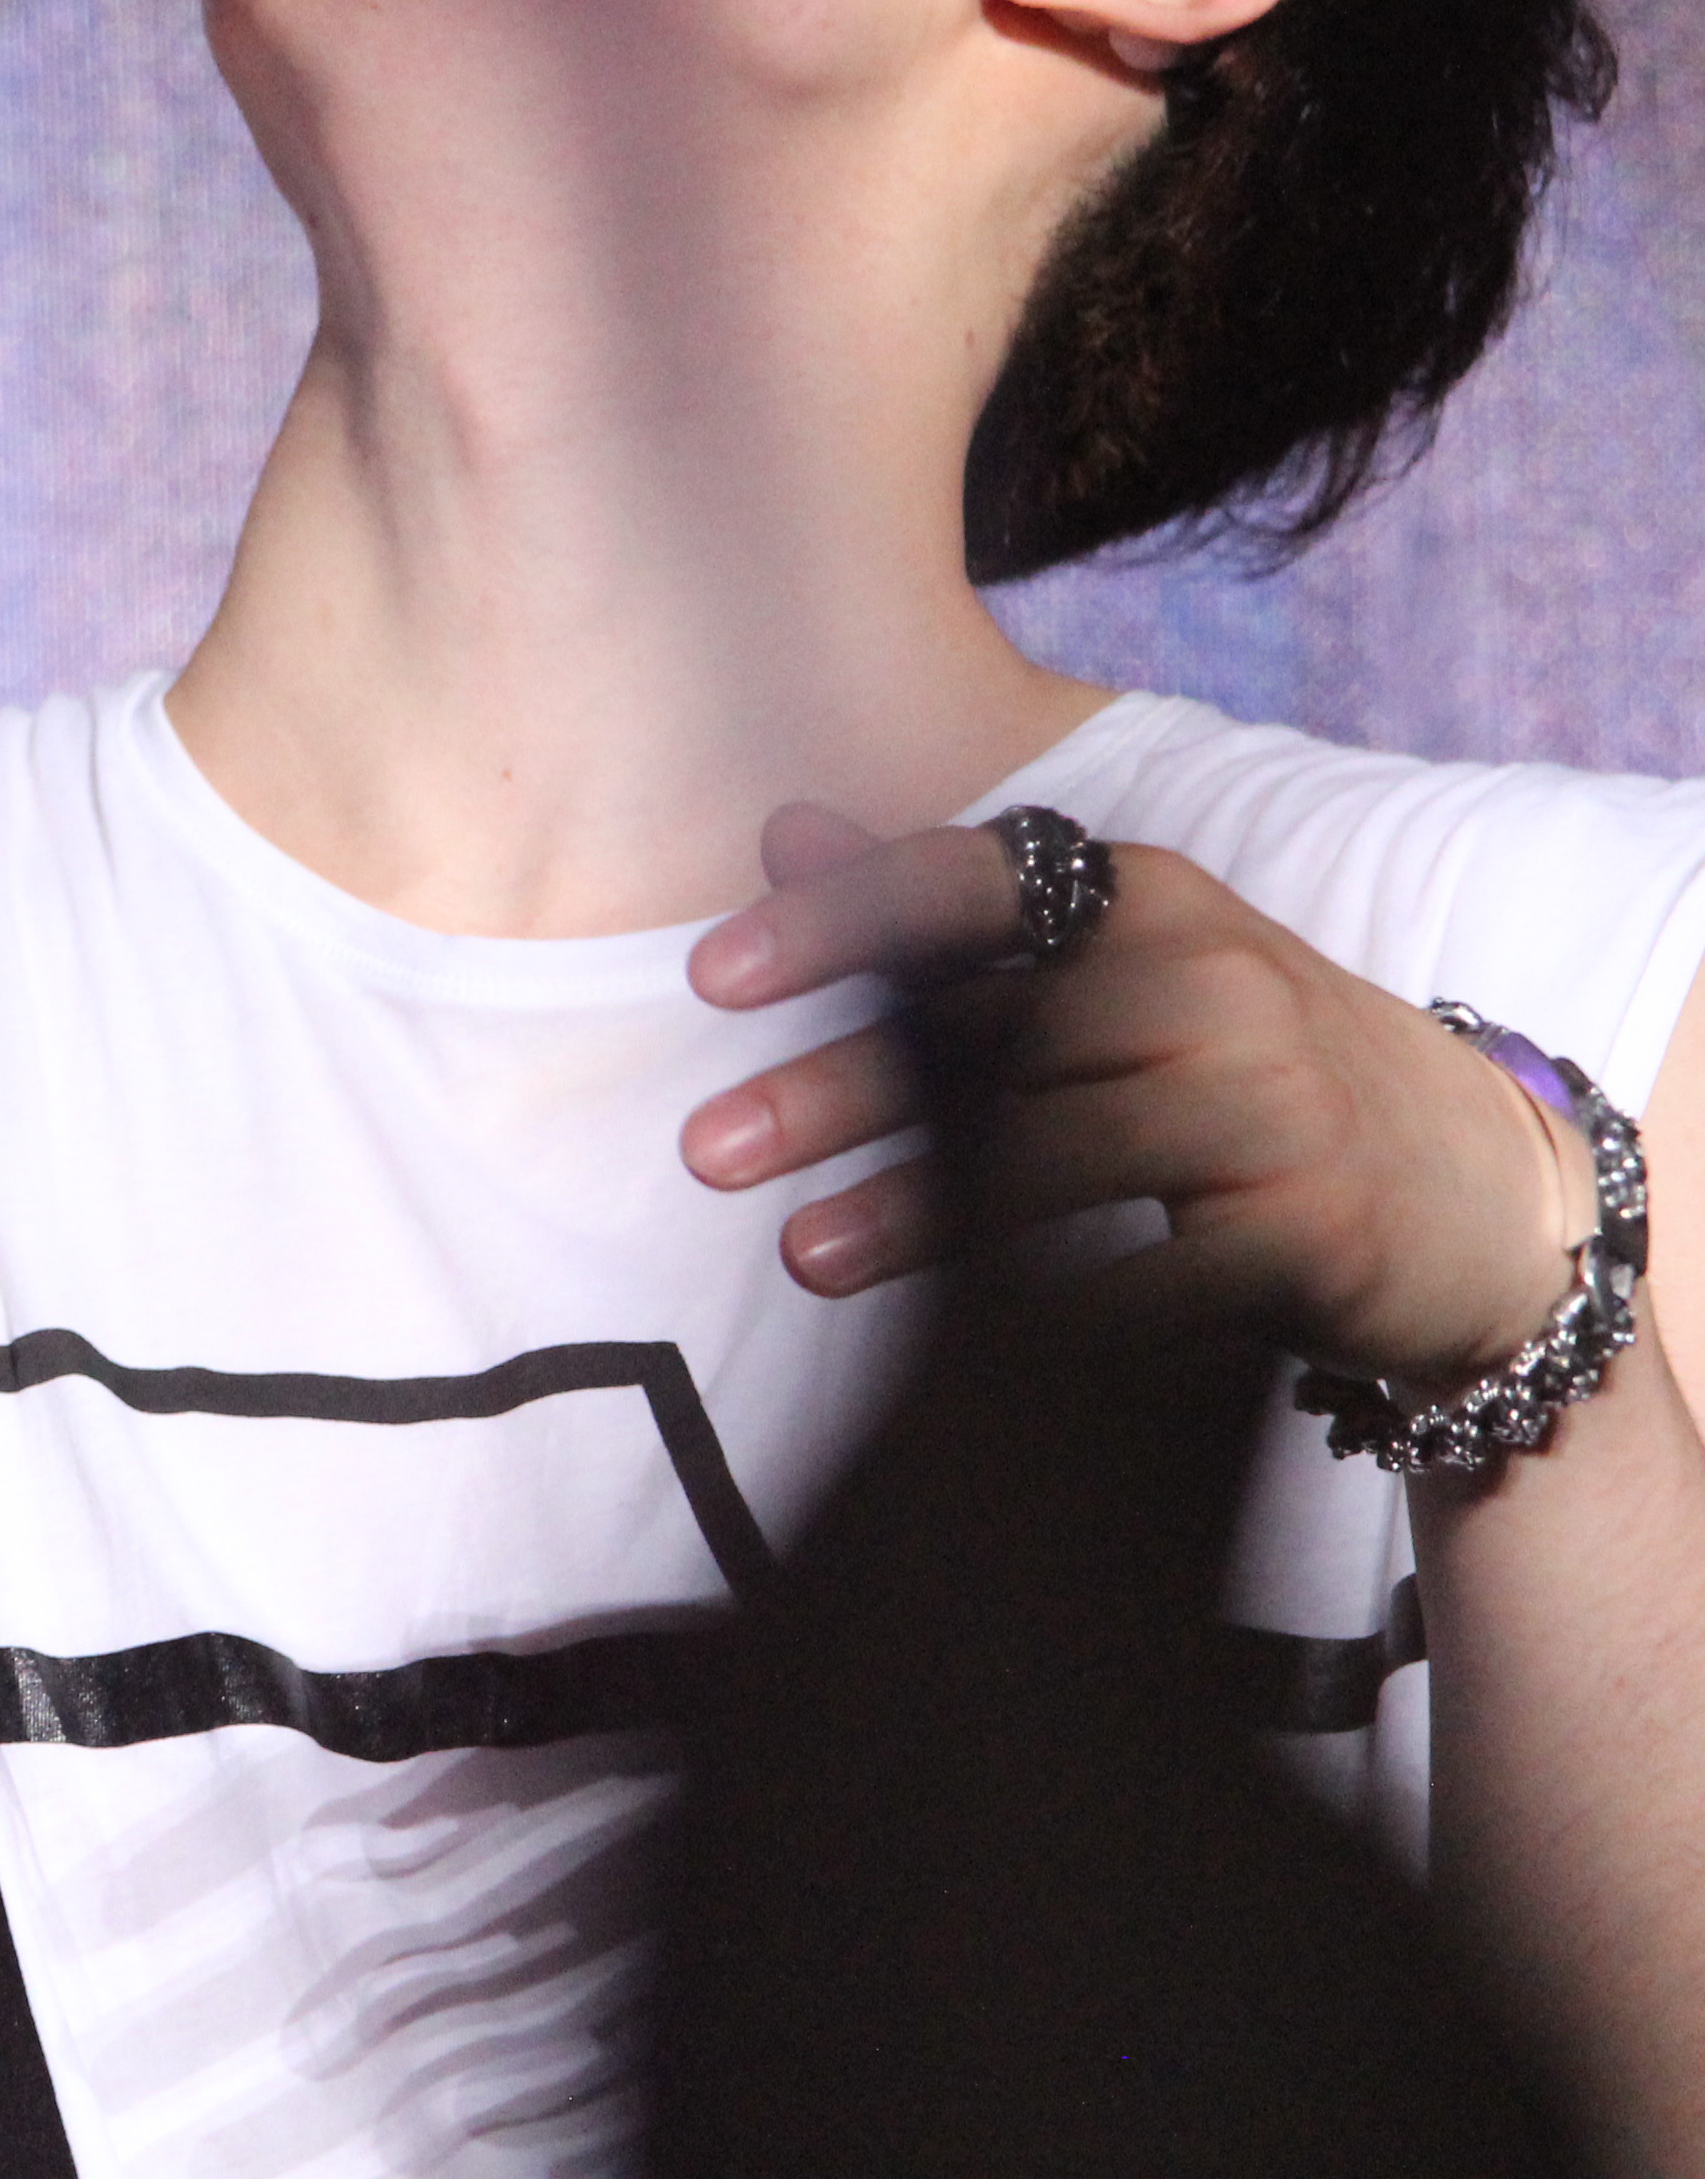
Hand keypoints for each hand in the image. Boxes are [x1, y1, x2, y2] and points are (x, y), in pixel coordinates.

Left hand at [679, 801, 1600, 1382]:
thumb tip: (785, 826)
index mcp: (1150, 900)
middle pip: (994, 1033)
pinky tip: (949, 1356)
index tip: (709, 979)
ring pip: (1056, 1157)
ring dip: (914, 1215)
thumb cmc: (1239, 1067)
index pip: (974, 883)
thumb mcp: (1112, 963)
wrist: (1474, 1192)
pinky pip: (1148, 1278)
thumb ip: (946, 912)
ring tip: (800, 1256)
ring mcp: (1275, 1108)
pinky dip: (1045, 1315)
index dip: (839, 921)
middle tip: (707, 1151)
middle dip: (841, 1094)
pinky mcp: (1314, 1230)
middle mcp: (1217, 984)